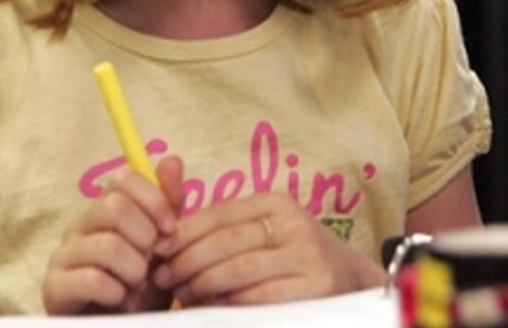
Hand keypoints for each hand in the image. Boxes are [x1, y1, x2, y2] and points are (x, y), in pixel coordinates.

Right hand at [42, 157, 184, 313]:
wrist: (124, 326)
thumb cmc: (141, 284)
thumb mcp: (162, 245)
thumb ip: (168, 205)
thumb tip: (172, 160)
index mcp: (103, 209)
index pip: (123, 177)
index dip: (153, 199)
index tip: (170, 228)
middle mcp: (79, 226)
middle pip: (113, 206)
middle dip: (145, 236)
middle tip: (152, 260)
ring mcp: (63, 256)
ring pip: (107, 245)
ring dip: (134, 269)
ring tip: (136, 284)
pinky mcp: (54, 288)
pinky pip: (92, 279)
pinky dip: (116, 291)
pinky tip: (119, 298)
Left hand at [151, 192, 384, 305]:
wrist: (349, 279)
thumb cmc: (291, 254)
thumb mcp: (264, 230)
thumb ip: (223, 227)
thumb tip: (167, 236)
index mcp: (276, 203)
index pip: (219, 213)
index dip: (184, 232)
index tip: (158, 248)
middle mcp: (294, 224)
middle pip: (227, 242)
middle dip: (188, 261)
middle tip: (163, 277)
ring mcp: (308, 256)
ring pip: (240, 270)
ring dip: (203, 284)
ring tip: (182, 294)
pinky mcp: (316, 287)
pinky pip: (261, 296)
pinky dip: (232, 303)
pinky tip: (215, 305)